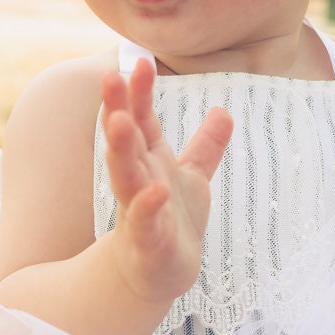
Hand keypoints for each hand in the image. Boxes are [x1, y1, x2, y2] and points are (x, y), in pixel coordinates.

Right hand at [101, 58, 233, 304]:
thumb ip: (206, 145)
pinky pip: (145, 221)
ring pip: (126, 176)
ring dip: (121, 150)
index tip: (139, 60)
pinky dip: (148, 206)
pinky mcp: (146, 241)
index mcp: (149, 161)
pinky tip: (156, 190)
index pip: (141, 120)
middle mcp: (139, 180)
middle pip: (126, 140)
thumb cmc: (173, 221)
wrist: (160, 274)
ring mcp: (139, 210)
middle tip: (110, 76)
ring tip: (120, 123)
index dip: (139, 92)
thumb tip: (225, 111)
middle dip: (117, 109)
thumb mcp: (193, 178)